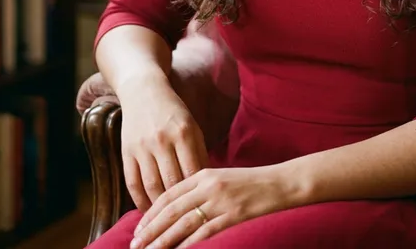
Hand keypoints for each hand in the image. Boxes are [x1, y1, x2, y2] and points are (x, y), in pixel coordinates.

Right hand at [118, 71, 208, 212]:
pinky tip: (148, 209)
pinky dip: (140, 200)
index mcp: (183, 132)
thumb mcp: (192, 126)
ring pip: (152, 186)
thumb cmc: (173, 112)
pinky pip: (133, 183)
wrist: (143, 91)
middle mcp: (162, 140)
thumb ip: (199, 152)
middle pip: (172, 182)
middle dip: (179, 202)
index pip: (193, 171)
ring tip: (167, 218)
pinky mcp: (126, 151)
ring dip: (159, 206)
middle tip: (185, 218)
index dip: (197, 192)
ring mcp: (142, 146)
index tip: (202, 205)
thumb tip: (205, 184)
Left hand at [129, 165, 296, 247]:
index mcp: (203, 174)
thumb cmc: (250, 183)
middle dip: (151, 229)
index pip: (170, 194)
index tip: (138, 228)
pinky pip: (205, 232)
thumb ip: (199, 189)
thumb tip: (176, 208)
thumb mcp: (221, 178)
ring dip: (163, 240)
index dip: (152, 213)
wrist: (279, 183)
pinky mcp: (232, 215)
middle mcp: (208, 185)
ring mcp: (220, 201)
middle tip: (135, 245)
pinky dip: (188, 245)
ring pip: (184, 223)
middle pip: (172, 209)